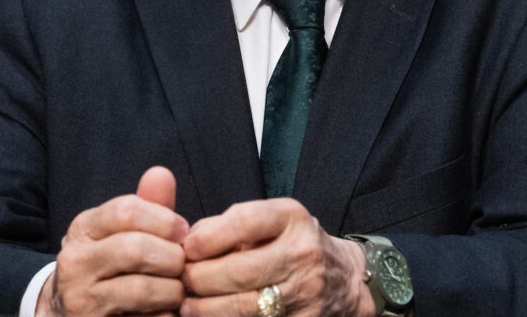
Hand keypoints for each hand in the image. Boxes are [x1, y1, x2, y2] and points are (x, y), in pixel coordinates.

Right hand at [38, 166, 188, 316]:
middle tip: (183, 265)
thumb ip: (147, 205)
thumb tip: (161, 173)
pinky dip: (163, 316)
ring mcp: (80, 300)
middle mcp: (75, 263)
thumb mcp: (122, 231)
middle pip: (136, 249)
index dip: (166, 220)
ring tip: (177, 290)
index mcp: (84, 229)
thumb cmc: (111, 264)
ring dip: (172, 291)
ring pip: (141, 289)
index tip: (184, 232)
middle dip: (172, 257)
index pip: (127, 210)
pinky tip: (165, 312)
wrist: (68, 313)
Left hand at [180, 198, 371, 316]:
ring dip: (204, 309)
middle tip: (181, 283)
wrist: (346, 281)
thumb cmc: (294, 247)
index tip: (188, 249)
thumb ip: (229, 226)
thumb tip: (186, 244)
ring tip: (188, 306)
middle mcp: (303, 253)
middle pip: (238, 271)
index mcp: (293, 219)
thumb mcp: (272, 223)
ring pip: (242, 307)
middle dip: (198, 279)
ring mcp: (306, 292)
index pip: (245, 222)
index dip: (208, 237)